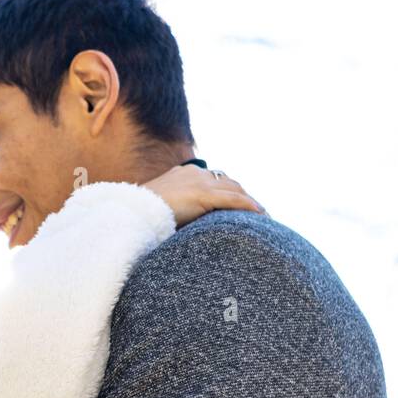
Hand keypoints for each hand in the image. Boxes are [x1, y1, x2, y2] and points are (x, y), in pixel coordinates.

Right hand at [143, 164, 264, 226]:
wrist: (133, 211)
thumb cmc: (142, 214)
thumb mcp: (160, 207)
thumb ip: (175, 208)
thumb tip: (179, 223)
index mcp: (184, 173)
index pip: (213, 180)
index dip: (228, 191)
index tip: (237, 202)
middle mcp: (195, 173)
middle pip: (228, 182)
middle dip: (243, 195)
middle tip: (256, 211)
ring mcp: (199, 182)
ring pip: (234, 190)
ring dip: (250, 202)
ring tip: (263, 215)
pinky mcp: (203, 194)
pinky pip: (233, 200)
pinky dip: (248, 206)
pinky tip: (261, 214)